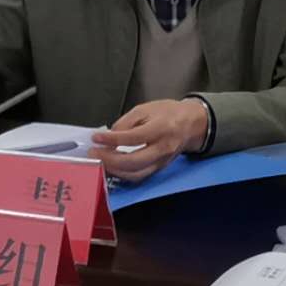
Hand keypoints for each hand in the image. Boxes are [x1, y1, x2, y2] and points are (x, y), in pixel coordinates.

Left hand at [89, 99, 209, 180]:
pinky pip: (139, 176)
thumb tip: (109, 135)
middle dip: (110, 160)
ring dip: (114, 170)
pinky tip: (111, 167)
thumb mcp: (145, 108)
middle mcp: (163, 148)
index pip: (133, 138)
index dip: (112, 139)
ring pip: (136, 174)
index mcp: (161, 128)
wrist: (191, 124)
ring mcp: (162, 161)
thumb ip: (126, 121)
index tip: (96, 138)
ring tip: (99, 161)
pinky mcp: (159, 168)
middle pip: (134, 161)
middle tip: (94, 153)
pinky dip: (123, 175)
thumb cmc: (168, 114)